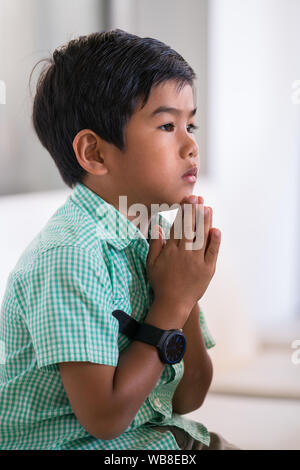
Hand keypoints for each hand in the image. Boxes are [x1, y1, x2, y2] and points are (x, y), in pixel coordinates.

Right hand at [146, 195, 220, 319]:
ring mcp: (197, 262)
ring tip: (208, 208)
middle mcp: (185, 254)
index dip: (184, 211)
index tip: (187, 199)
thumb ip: (155, 244)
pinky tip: (217, 230)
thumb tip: (158, 226)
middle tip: (198, 198)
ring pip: (202, 238)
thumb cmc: (160, 283)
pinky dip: (215, 242)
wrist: (173, 303)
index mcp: (171, 250)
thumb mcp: (152, 264)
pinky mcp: (208, 270)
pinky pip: (212, 253)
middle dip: (195, 211)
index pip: (178, 226)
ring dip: (205, 222)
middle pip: (190, 228)